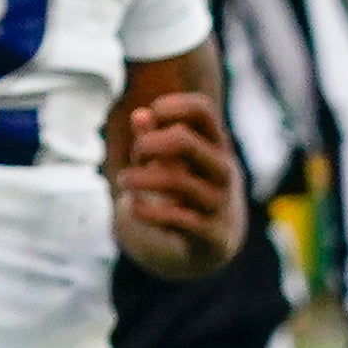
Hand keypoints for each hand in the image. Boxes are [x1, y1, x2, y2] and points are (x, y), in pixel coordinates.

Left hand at [105, 89, 241, 277]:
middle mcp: (223, 170)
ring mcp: (220, 202)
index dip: (170, 106)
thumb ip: (153, 135)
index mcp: (217, 144)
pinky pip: (175, 217)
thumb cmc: (186, 188)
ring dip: (138, 179)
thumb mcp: (171, 159)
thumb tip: (140, 116)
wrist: (213, 241)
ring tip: (124, 181)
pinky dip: (146, 210)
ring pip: (175, 181)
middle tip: (136, 156)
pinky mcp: (212, 233)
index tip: (151, 120)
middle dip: (147, 145)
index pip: (200, 109)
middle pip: (183, 141)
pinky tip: (134, 208)